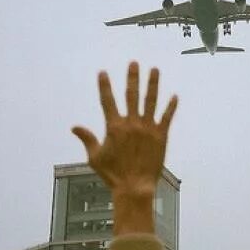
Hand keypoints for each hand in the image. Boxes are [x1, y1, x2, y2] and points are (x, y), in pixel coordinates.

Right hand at [72, 62, 177, 201]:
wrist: (134, 187)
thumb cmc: (112, 174)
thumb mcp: (94, 157)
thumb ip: (87, 138)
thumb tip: (74, 127)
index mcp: (114, 127)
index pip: (107, 101)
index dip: (104, 86)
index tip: (103, 73)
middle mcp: (131, 123)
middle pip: (131, 95)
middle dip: (132, 77)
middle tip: (134, 63)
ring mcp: (148, 128)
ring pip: (151, 101)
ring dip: (153, 84)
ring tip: (154, 69)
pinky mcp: (161, 136)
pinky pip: (167, 117)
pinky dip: (171, 106)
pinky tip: (175, 96)